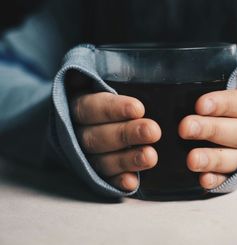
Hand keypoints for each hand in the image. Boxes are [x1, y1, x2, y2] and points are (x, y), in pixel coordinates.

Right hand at [68, 75, 160, 191]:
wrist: (75, 123)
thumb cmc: (98, 99)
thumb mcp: (94, 83)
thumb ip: (98, 77)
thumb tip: (102, 62)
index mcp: (77, 106)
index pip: (91, 107)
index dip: (113, 109)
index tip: (138, 108)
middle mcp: (76, 133)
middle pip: (97, 136)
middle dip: (126, 134)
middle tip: (153, 131)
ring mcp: (84, 156)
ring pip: (101, 160)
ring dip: (126, 159)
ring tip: (151, 156)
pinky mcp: (94, 173)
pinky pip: (104, 180)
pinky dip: (117, 182)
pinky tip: (132, 182)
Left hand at [178, 70, 236, 189]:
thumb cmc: (228, 100)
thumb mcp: (233, 84)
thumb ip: (233, 78)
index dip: (223, 104)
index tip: (199, 105)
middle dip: (211, 129)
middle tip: (185, 128)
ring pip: (235, 157)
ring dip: (213, 158)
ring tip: (191, 160)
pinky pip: (230, 178)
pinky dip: (218, 180)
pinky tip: (203, 181)